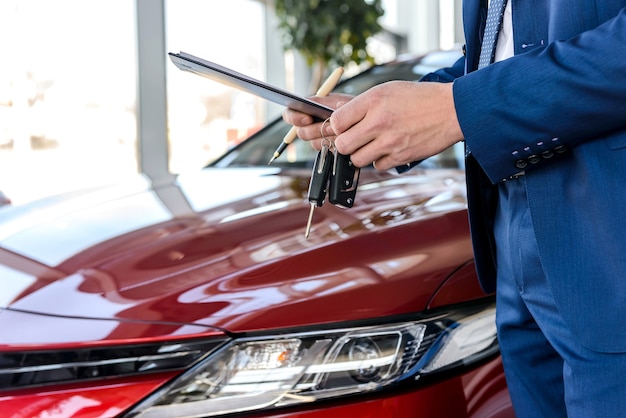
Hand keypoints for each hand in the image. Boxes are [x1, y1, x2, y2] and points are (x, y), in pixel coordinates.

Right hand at [282, 93, 353, 149]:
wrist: (368, 120)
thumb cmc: (356, 106)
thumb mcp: (342, 101)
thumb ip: (328, 104)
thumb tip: (319, 106)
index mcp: (309, 108)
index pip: (290, 113)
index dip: (294, 117)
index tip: (307, 119)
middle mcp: (311, 122)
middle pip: (300, 132)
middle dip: (315, 130)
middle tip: (329, 127)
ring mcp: (318, 136)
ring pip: (312, 142)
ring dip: (325, 138)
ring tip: (338, 132)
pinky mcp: (326, 147)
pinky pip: (323, 150)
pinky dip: (331, 146)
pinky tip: (340, 140)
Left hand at [326, 81, 463, 169]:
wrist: (453, 110)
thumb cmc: (418, 98)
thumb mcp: (388, 90)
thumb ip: (362, 104)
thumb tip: (337, 116)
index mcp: (373, 100)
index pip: (337, 121)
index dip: (337, 126)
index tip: (344, 126)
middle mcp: (379, 122)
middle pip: (342, 145)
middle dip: (345, 144)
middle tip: (354, 139)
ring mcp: (390, 142)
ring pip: (357, 159)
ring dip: (361, 154)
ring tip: (373, 143)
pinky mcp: (401, 157)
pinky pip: (378, 166)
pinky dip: (380, 160)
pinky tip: (390, 148)